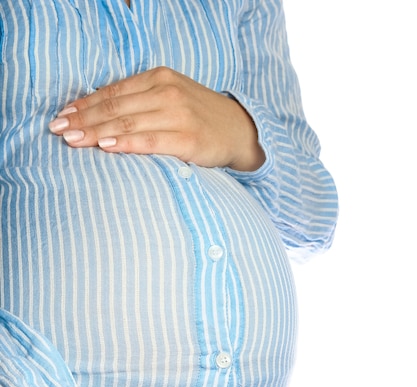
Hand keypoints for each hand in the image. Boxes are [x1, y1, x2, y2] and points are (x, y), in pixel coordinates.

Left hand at [48, 66, 264, 170]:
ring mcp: (178, 115)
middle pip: (115, 107)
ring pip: (127, 123)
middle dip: (82, 119)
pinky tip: (105, 147)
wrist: (239, 130)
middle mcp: (167, 92)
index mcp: (159, 78)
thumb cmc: (198, 117)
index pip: (112, 91)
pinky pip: (150, 140)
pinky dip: (125, 143)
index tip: (61, 116)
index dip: (84, 104)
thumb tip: (98, 112)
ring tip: (72, 140)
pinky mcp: (187, 139)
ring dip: (96, 132)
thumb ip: (140, 101)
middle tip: (57, 130)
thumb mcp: (170, 97)